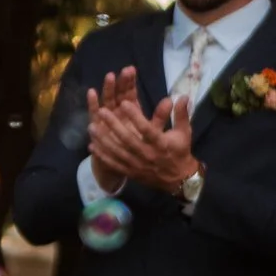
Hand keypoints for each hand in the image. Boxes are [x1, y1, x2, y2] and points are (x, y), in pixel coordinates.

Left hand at [89, 73, 195, 195]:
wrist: (178, 179)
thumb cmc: (180, 151)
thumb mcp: (184, 132)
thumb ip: (181, 114)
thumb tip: (183, 96)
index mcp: (161, 143)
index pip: (147, 129)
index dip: (135, 117)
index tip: (124, 102)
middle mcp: (148, 154)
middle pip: (128, 140)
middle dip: (114, 125)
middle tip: (102, 111)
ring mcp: (138, 165)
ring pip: (118, 152)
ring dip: (104, 139)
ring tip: (92, 127)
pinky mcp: (131, 172)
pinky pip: (115, 164)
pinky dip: (103, 155)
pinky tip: (92, 146)